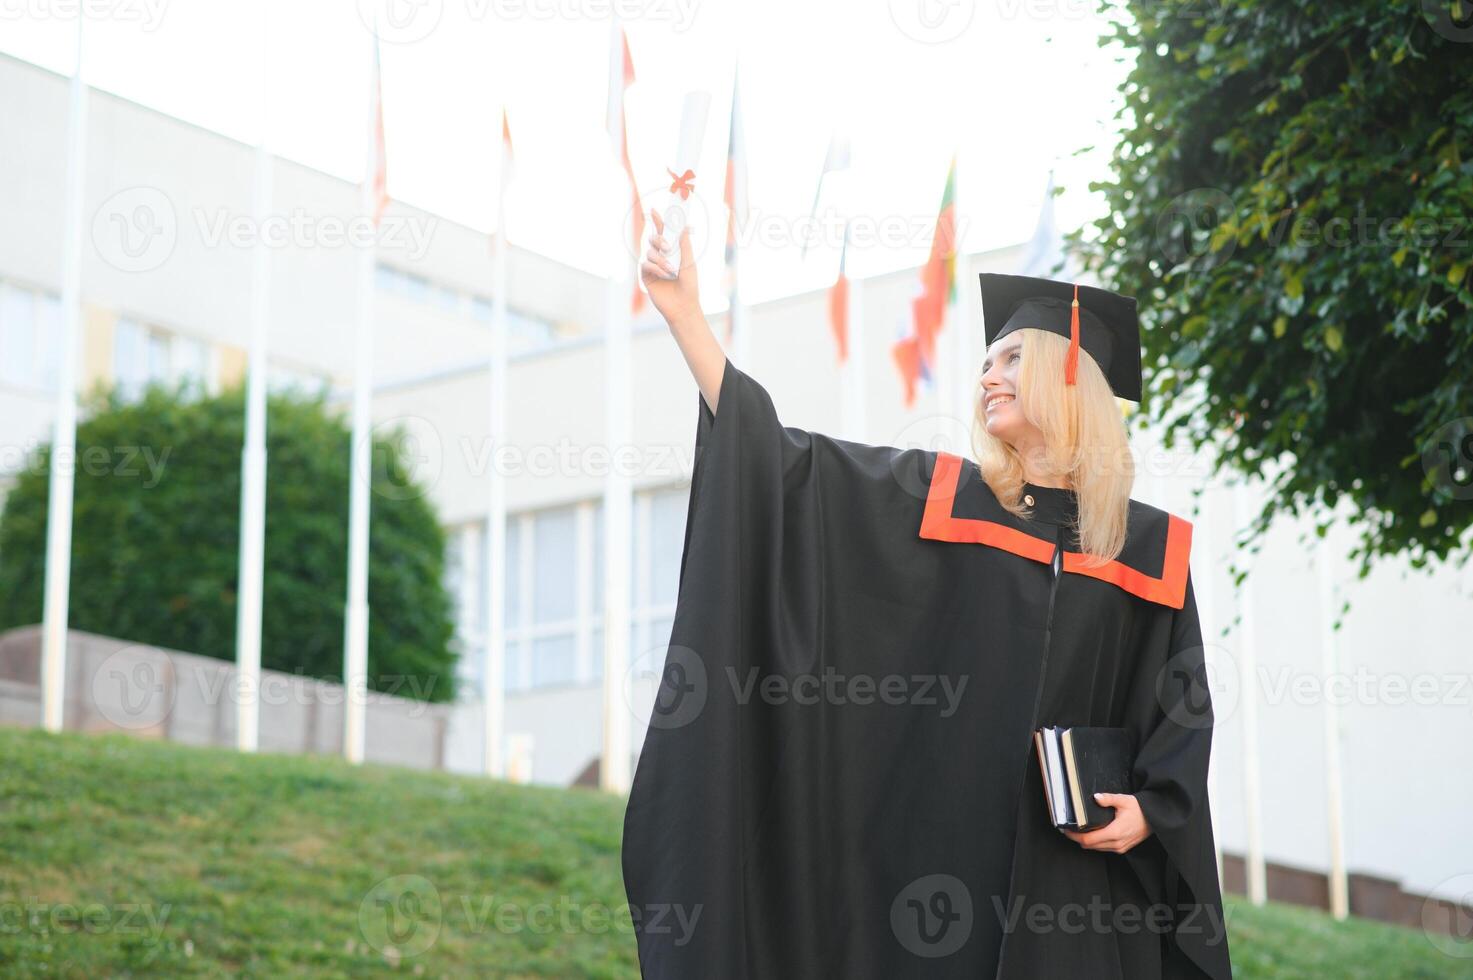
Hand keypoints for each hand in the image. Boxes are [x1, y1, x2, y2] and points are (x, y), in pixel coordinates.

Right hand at [641, 207, 700, 330]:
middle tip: (666, 246)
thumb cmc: (689, 285)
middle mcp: (660, 256)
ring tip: (671, 270)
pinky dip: (656, 268)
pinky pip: (645, 265)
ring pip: (649, 252)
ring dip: (660, 259)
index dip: (658, 221)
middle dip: (658, 239)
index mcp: (672, 251)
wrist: (683, 306)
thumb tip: (684, 226)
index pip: (663, 232)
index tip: (655, 210)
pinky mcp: (645, 276)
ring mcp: (652, 265)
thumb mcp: (690, 262)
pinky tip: (665, 275)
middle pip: (653, 239)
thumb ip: (685, 244)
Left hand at [1060, 793, 1151, 853]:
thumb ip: (1108, 799)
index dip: (1074, 836)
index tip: (1066, 830)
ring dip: (1086, 842)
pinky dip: (1096, 843)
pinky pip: (1104, 849)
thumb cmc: (1140, 809)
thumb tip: (1096, 797)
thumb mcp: (1124, 800)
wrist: (1154, 818)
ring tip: (1079, 831)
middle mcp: (1116, 843)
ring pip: (1096, 849)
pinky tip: (1092, 833)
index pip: (1088, 840)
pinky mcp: (1122, 848)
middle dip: (1077, 838)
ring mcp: (1120, 848)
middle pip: (1089, 846)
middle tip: (1070, 829)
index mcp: (1115, 833)